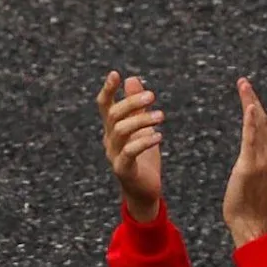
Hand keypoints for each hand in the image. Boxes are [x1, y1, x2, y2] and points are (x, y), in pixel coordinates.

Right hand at [95, 70, 163, 221]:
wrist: (144, 193)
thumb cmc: (144, 160)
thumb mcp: (143, 129)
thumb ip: (137, 106)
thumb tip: (132, 78)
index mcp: (112, 129)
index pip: (104, 106)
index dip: (107, 89)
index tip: (116, 74)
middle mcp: (110, 140)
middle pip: (114, 115)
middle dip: (132, 103)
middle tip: (153, 96)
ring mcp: (114, 155)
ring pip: (121, 131)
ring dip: (142, 120)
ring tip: (161, 116)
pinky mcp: (123, 170)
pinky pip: (130, 152)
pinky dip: (144, 141)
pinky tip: (159, 136)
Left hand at [221, 77, 266, 247]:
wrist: (251, 226)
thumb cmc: (247, 207)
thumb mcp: (249, 180)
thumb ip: (250, 165)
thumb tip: (247, 159)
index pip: (263, 127)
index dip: (255, 108)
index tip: (247, 93)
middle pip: (262, 121)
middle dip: (252, 99)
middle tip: (243, 81)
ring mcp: (260, 160)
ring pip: (257, 125)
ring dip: (250, 103)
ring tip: (243, 86)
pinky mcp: (249, 166)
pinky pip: (251, 139)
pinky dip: (251, 121)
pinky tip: (249, 106)